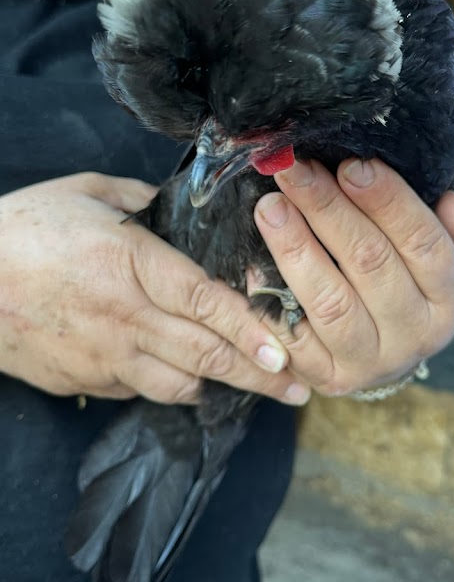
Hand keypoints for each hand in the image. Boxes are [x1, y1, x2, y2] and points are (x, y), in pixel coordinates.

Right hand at [0, 173, 303, 405]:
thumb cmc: (23, 228)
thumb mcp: (85, 192)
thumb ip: (142, 201)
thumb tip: (179, 208)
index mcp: (130, 263)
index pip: (206, 302)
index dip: (252, 328)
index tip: (288, 348)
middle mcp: (124, 316)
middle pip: (205, 354)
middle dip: (259, 375)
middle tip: (298, 388)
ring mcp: (105, 355)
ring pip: (179, 383)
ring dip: (220, 385)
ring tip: (256, 386)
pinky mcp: (87, 379)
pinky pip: (142, 389)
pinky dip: (172, 385)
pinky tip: (191, 378)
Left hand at [254, 158, 453, 395]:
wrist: (392, 349)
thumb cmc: (416, 279)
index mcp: (451, 295)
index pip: (423, 242)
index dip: (387, 201)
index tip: (351, 164)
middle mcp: (416, 334)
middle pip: (370, 263)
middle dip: (328, 209)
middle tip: (295, 170)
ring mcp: (371, 361)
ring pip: (331, 301)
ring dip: (295, 248)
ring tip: (270, 206)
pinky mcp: (329, 378)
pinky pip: (295, 337)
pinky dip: (271, 299)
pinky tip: (251, 262)